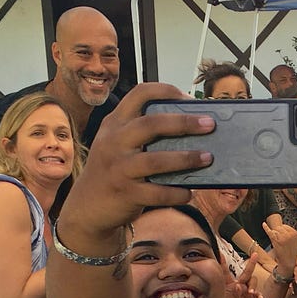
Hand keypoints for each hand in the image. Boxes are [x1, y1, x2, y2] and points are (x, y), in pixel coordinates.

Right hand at [58, 84, 213, 239]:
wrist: (87, 206)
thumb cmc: (114, 171)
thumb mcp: (118, 144)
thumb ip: (143, 134)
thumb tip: (191, 129)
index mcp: (115, 123)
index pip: (139, 94)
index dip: (166, 91)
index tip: (189, 98)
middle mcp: (113, 141)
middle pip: (151, 124)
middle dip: (183, 122)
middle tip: (209, 124)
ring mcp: (118, 168)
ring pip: (155, 160)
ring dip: (185, 159)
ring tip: (207, 158)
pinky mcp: (125, 193)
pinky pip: (157, 193)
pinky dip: (176, 193)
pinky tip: (189, 192)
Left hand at [220, 254, 261, 297]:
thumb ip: (232, 295)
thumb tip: (238, 286)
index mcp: (228, 284)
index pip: (225, 272)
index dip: (223, 262)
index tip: (219, 253)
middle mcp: (239, 284)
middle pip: (246, 272)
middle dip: (251, 263)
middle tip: (255, 255)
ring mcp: (247, 290)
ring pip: (253, 281)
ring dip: (253, 285)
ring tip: (251, 292)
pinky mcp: (253, 297)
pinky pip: (258, 292)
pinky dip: (259, 294)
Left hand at [263, 219, 296, 271]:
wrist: (288, 261)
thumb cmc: (294, 250)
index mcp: (294, 233)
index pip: (285, 226)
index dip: (283, 231)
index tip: (285, 238)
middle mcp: (288, 234)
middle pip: (279, 227)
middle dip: (278, 232)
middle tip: (281, 241)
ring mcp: (281, 238)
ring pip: (275, 230)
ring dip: (274, 235)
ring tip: (278, 242)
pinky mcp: (275, 241)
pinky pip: (270, 232)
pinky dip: (266, 227)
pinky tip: (263, 224)